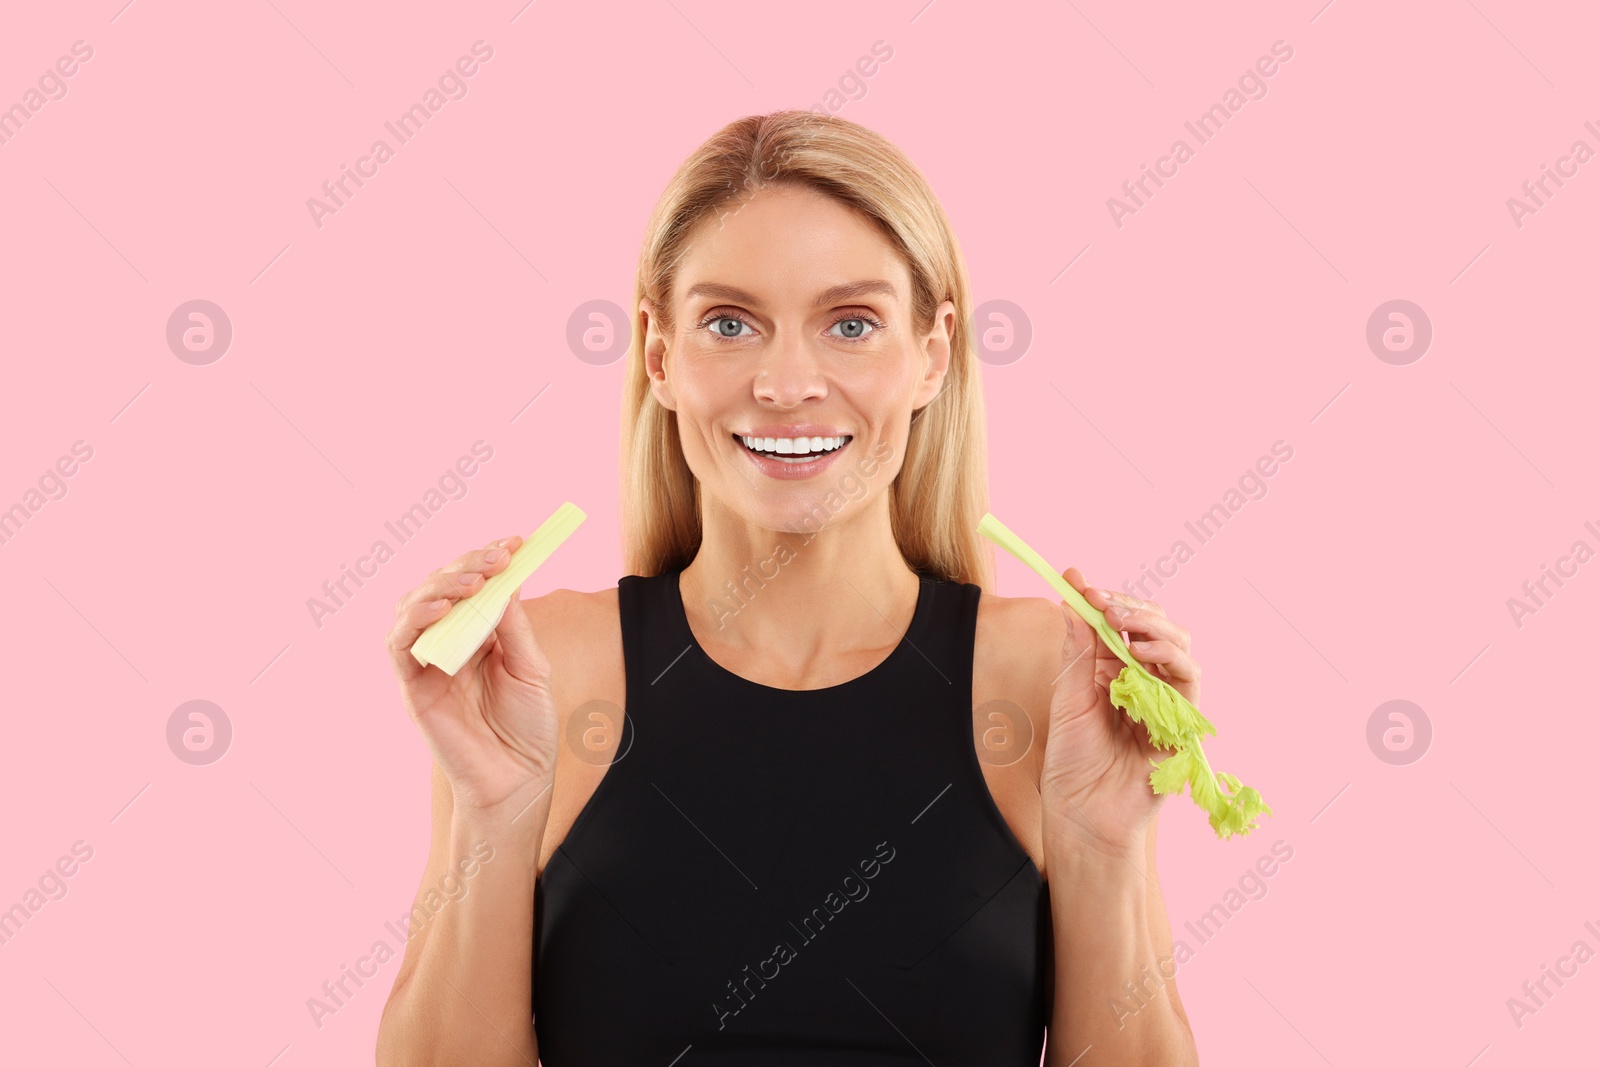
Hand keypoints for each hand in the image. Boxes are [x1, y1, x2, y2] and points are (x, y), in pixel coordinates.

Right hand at [386, 535, 559, 822]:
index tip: (514, 542)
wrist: (518, 778)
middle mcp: (447, 642)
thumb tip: (504, 578)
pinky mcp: (411, 686)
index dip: (487, 559)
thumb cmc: (528, 726)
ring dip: (440, 586)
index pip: (473, 584)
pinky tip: (440, 609)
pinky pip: (399, 645)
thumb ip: (513, 625)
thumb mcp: (531, 666)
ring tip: (472, 581)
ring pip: (413, 606)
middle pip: (440, 587)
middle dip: (467, 566)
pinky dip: (413, 621)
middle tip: (496, 557)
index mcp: (477, 633)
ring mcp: (426, 663)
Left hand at [1040, 569, 1200, 858]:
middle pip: (1156, 628)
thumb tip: (1071, 593)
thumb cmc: (1072, 761)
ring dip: (1153, 627)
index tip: (1081, 584)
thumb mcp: (1068, 694)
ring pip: (1179, 647)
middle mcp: (1144, 681)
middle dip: (1132, 608)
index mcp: (1114, 671)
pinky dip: (1169, 658)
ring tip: (1122, 623)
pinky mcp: (1183, 722)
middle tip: (1104, 601)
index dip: (1107, 600)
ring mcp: (1166, 700)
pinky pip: (1189, 680)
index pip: (1121, 623)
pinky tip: (1141, 651)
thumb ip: (1077, 647)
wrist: (1083, 813)